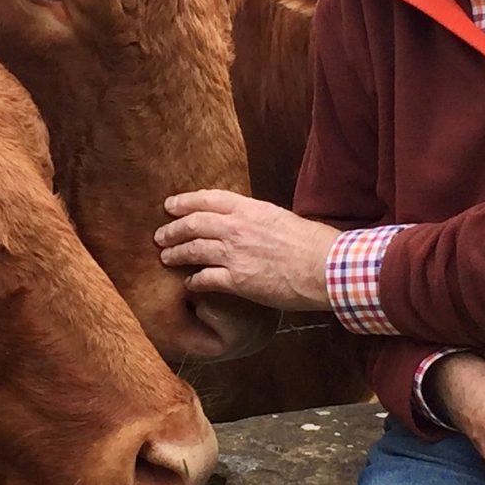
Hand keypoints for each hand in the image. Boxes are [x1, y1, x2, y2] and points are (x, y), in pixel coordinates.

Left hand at [153, 189, 339, 310]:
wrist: (324, 266)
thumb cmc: (310, 242)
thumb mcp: (279, 217)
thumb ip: (255, 218)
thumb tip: (242, 221)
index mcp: (249, 208)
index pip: (207, 199)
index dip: (184, 202)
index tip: (170, 205)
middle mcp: (236, 227)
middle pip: (193, 223)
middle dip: (173, 229)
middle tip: (161, 235)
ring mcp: (234, 253)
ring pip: (192, 249)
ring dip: (175, 253)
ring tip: (166, 257)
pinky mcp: (237, 280)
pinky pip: (204, 279)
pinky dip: (193, 281)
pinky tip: (188, 285)